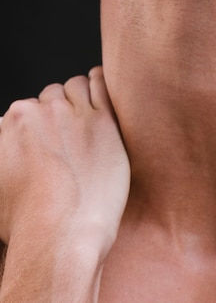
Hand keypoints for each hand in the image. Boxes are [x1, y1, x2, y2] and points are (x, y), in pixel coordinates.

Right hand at [0, 66, 129, 257]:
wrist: (61, 234)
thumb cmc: (26, 220)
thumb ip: (5, 150)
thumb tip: (8, 142)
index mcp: (15, 120)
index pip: (27, 108)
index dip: (38, 125)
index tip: (47, 140)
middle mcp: (44, 111)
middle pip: (53, 96)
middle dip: (58, 111)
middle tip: (68, 135)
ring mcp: (75, 113)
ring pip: (76, 87)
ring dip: (79, 96)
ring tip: (87, 116)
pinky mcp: (104, 120)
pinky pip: (101, 86)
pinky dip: (100, 83)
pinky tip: (101, 90)